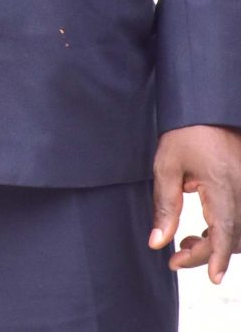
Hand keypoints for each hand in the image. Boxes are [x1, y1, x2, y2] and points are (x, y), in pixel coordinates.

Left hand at [150, 123, 240, 282]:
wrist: (207, 113)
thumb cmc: (185, 135)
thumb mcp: (167, 167)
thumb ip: (164, 207)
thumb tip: (158, 241)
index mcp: (224, 186)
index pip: (226, 231)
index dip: (220, 257)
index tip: (214, 278)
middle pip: (233, 236)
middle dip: (207, 254)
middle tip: (176, 259)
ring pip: (239, 231)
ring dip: (217, 245)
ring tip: (185, 245)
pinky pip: (239, 219)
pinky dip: (225, 232)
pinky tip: (203, 234)